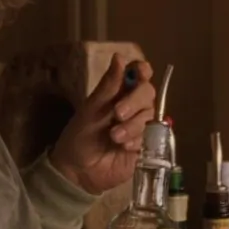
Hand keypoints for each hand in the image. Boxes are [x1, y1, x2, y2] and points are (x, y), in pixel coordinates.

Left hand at [49, 54, 156, 194]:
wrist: (79, 171)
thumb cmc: (80, 136)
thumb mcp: (91, 109)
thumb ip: (108, 86)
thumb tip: (119, 57)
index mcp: (118, 92)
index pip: (138, 74)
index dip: (142, 70)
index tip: (140, 72)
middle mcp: (132, 106)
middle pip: (148, 92)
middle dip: (135, 101)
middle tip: (117, 113)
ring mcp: (139, 125)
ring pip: (149, 115)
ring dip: (132, 125)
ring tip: (114, 137)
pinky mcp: (144, 145)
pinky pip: (150, 136)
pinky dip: (136, 140)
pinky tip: (123, 147)